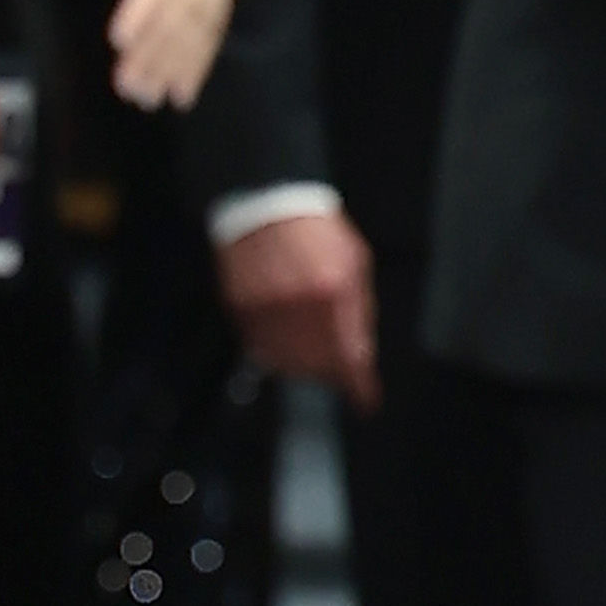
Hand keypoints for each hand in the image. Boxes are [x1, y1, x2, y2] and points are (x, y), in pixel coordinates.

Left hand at [88, 0, 257, 110]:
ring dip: (168, 74)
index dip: (136, 16)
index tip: (119, 40)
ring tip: (147, 99)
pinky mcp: (215, 27)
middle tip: (128, 85)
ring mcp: (204, 13)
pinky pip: (207, 53)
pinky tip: (180, 99)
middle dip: (148, 58)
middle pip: (167, 29)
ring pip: (186, 46)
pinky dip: (195, 77)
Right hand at [215, 210, 380, 404]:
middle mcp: (298, 303)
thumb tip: (360, 354)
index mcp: (333, 290)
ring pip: (285, 361)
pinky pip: (258, 345)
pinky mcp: (240, 305)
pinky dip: (273, 350)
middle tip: (337, 370)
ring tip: (310, 353)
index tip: (365, 402)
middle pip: (316, 364)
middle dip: (330, 374)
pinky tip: (284, 336)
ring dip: (302, 366)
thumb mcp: (354, 263)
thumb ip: (359, 310)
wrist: (267, 203)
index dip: (358, 385)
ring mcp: (265, 306)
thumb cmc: (318, 231)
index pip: (349, 354)